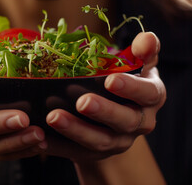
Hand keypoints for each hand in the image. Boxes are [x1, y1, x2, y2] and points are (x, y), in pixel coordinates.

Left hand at [45, 32, 165, 161]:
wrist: (117, 114)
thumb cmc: (126, 80)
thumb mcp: (138, 65)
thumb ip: (143, 52)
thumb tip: (147, 38)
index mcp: (150, 98)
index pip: (148, 93)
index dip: (131, 88)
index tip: (110, 80)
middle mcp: (139, 123)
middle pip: (125, 121)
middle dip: (103, 111)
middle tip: (82, 102)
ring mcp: (118, 141)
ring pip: (99, 140)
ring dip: (76, 130)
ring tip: (53, 117)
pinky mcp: (96, 153)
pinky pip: (77, 153)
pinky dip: (59, 146)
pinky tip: (41, 137)